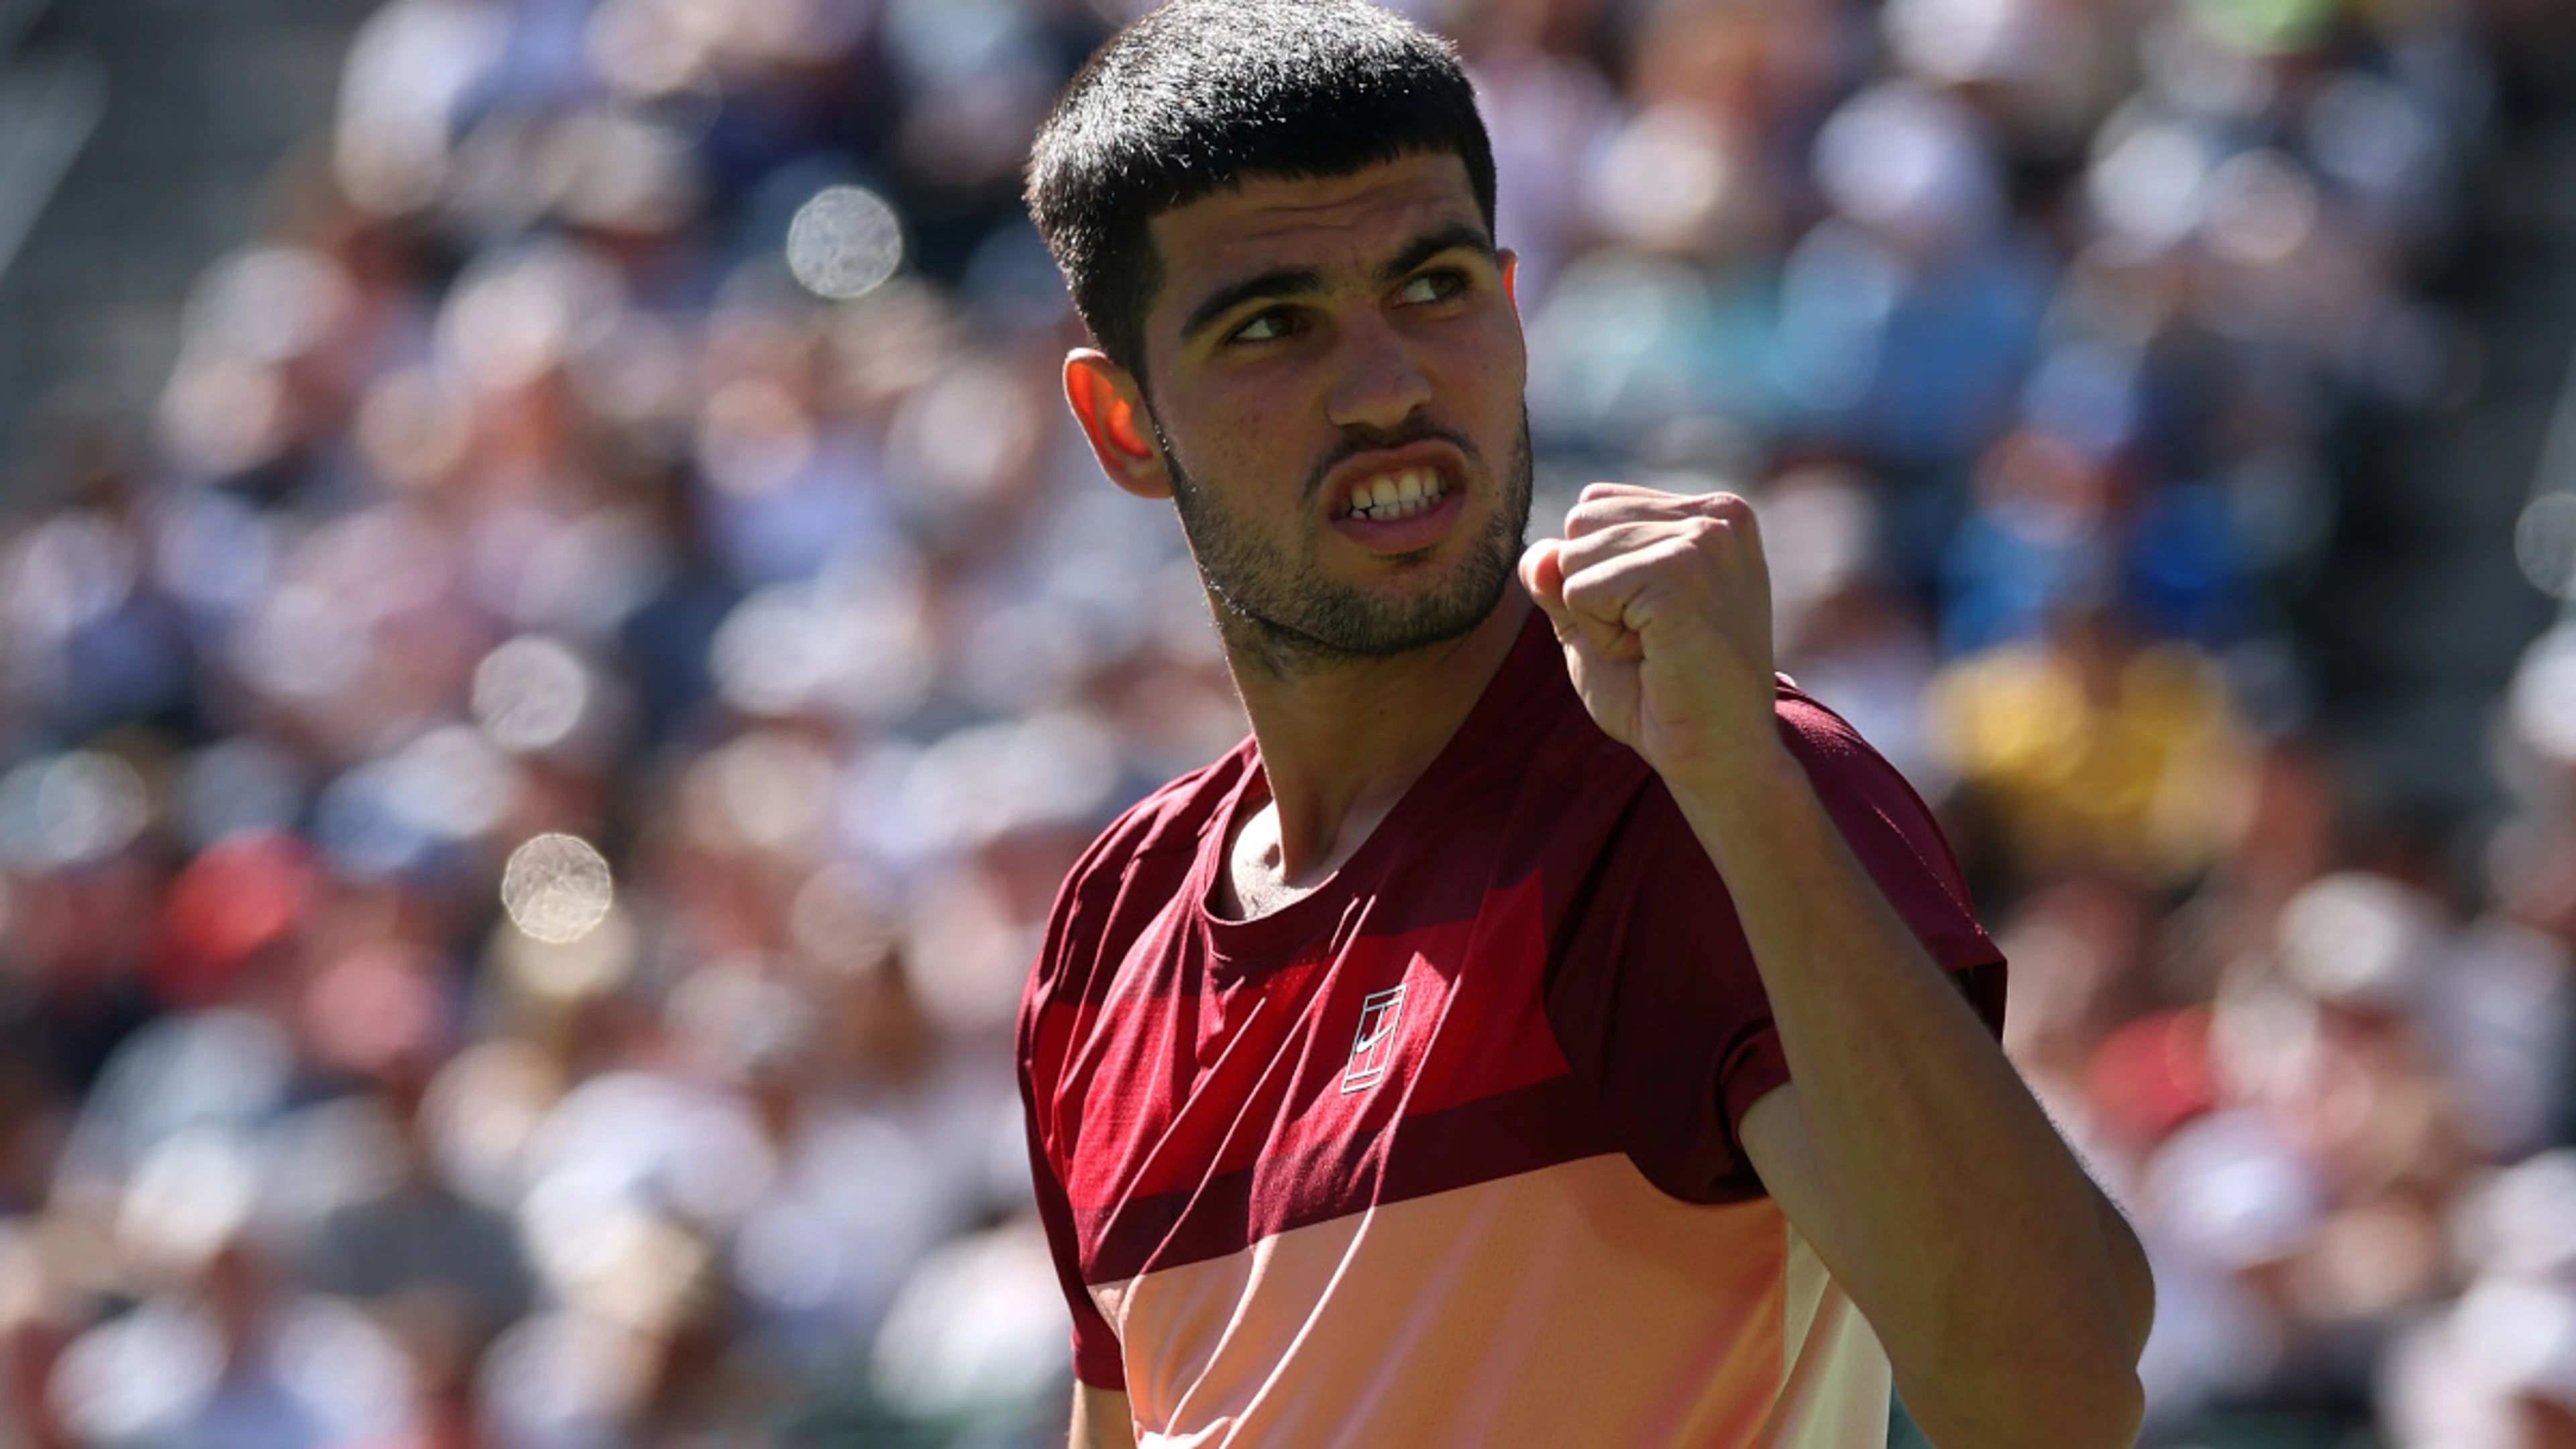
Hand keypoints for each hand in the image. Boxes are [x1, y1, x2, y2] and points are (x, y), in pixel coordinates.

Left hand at [1518, 483, 1782, 789]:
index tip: (1655, 619)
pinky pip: (1581, 591)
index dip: (1600, 575)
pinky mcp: (1680, 575)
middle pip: (1581, 521)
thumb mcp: (1597, 620)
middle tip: (1653, 639)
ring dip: (1597, 618)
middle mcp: (1716, 516)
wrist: (1716, 754)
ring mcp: (1703, 541)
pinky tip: (1653, 657)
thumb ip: (1560, 575)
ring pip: (1575, 556)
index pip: (1595, 505)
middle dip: (1594, 591)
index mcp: (1711, 513)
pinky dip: (1601, 637)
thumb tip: (1537, 554)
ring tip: (1655, 648)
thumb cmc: (1663, 692)